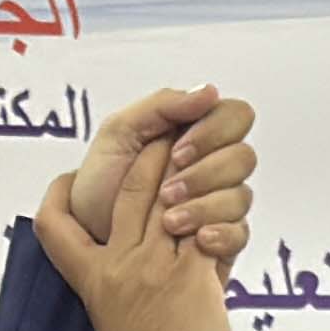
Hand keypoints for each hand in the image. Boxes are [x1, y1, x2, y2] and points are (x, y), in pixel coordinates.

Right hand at [34, 149, 232, 330]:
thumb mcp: (119, 330)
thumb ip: (125, 294)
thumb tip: (136, 285)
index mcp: (93, 284)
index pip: (57, 228)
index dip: (58, 196)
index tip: (66, 179)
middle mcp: (119, 269)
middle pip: (124, 190)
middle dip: (144, 151)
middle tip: (159, 127)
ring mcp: (154, 269)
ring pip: (165, 193)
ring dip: (184, 160)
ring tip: (196, 134)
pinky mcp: (191, 277)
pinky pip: (204, 221)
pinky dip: (216, 200)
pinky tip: (229, 181)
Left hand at [65, 85, 256, 265]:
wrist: (86, 232)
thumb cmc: (100, 182)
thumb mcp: (119, 132)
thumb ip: (163, 105)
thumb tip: (210, 91)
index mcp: (196, 131)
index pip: (236, 116)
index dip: (214, 132)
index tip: (176, 152)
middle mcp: (214, 164)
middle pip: (243, 157)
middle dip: (205, 174)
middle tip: (167, 191)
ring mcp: (219, 201)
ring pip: (242, 195)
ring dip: (205, 206)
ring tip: (168, 222)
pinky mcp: (220, 238)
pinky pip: (241, 233)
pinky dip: (222, 235)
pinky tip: (197, 239)